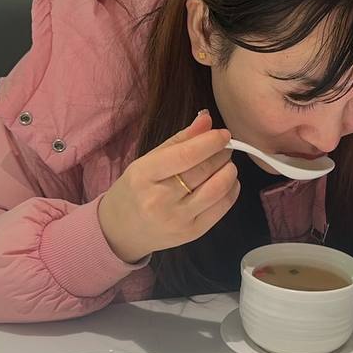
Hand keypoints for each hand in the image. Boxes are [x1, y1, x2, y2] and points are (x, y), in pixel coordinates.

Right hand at [98, 111, 239, 262]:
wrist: (121, 232)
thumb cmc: (133, 191)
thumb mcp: (146, 161)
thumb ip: (179, 140)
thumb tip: (207, 119)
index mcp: (144, 175)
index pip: (186, 155)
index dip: (210, 142)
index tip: (224, 134)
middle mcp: (160, 200)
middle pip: (203, 170)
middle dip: (222, 154)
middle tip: (226, 147)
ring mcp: (178, 219)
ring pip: (217, 189)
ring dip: (229, 171)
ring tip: (226, 163)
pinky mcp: (193, 233)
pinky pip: (222, 208)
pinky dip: (231, 190)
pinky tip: (228, 181)